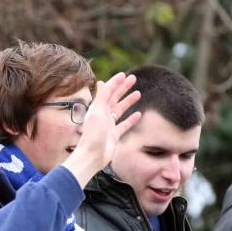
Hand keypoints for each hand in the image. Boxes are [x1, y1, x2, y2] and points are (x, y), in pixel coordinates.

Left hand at [62, 73, 141, 187]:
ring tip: (138, 93)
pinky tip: (139, 114)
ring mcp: (109, 125)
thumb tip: (101, 82)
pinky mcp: (114, 135)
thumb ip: (100, 97)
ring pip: (120, 110)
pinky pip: (124, 125)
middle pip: (115, 98)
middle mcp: (103, 115)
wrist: (92, 156)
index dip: (115, 82)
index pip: (108, 91)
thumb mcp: (97, 113)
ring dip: (128, 101)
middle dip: (123, 88)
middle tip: (134, 78)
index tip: (124, 74)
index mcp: (97, 108)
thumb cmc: (93, 134)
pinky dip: (131, 119)